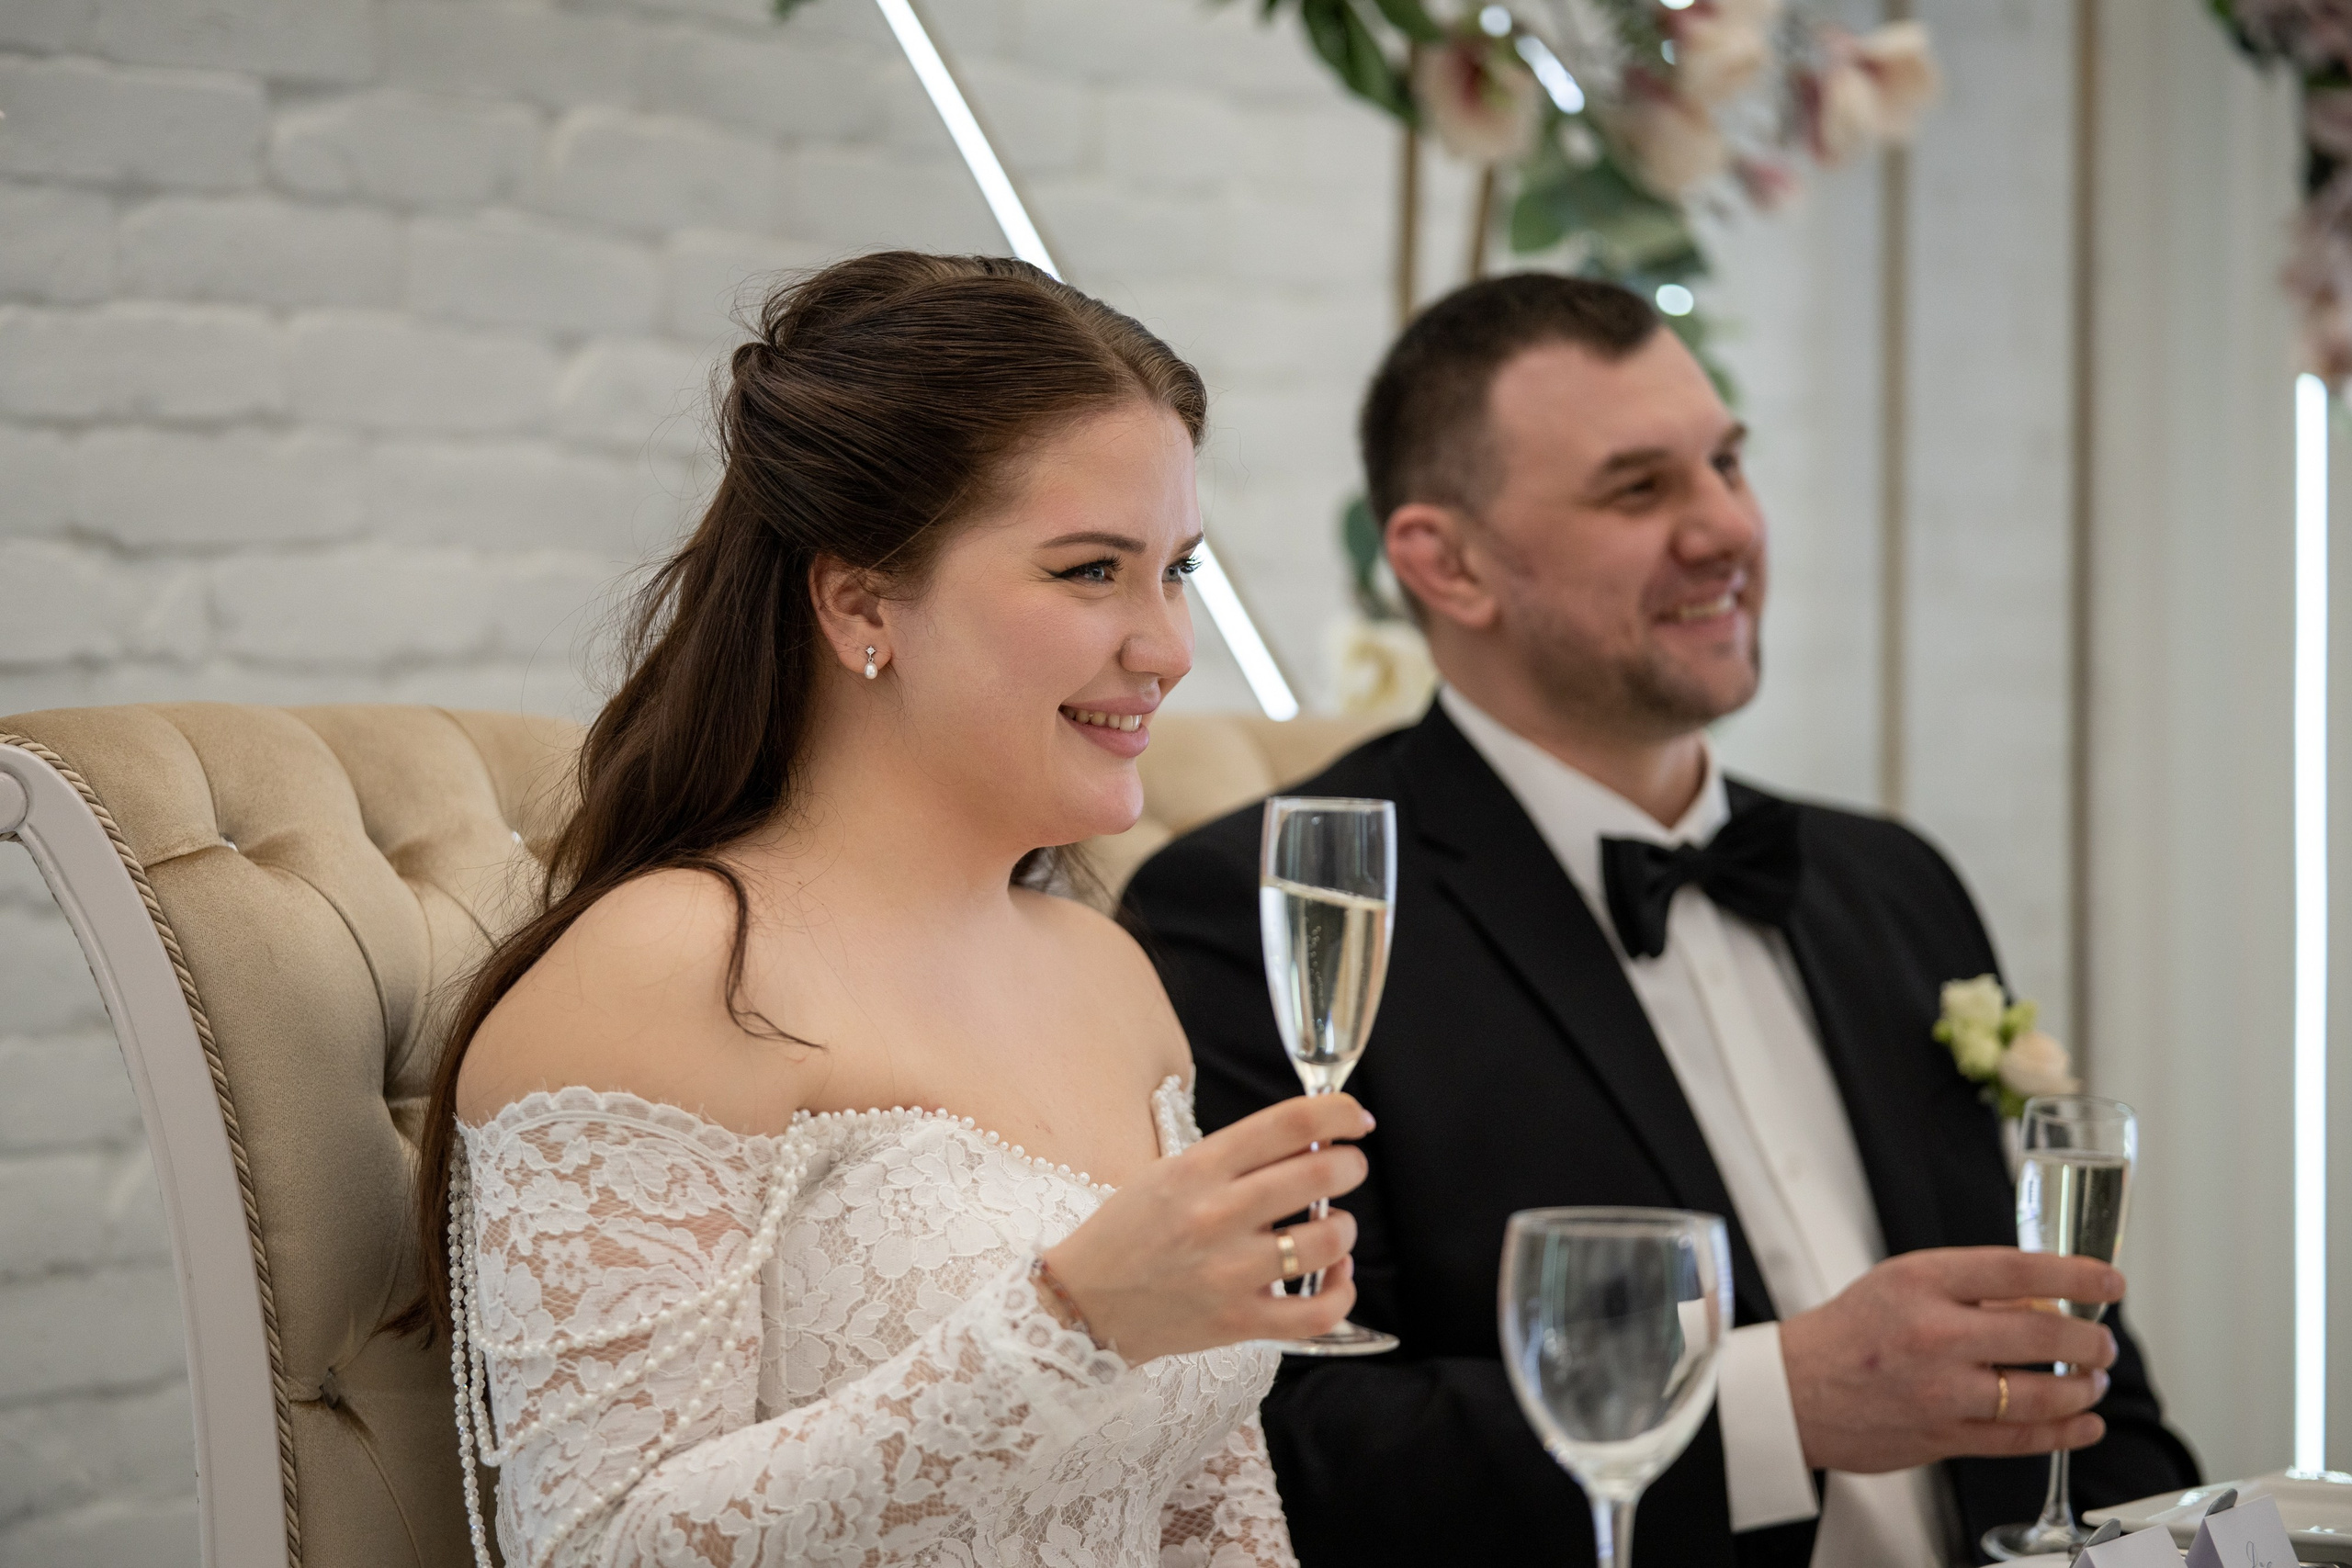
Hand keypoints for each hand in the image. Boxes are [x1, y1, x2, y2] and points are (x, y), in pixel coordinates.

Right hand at [1040, 1093, 1372, 1362]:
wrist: (1083, 1303)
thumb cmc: (1130, 1232)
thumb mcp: (1170, 1171)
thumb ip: (1236, 1156)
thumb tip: (1312, 1141)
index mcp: (1198, 1168)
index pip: (1291, 1123)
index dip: (1339, 1113)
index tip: (1354, 1120)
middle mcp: (1217, 1215)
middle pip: (1321, 1174)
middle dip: (1351, 1166)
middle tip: (1347, 1169)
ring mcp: (1229, 1273)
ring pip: (1328, 1241)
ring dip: (1344, 1227)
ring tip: (1330, 1226)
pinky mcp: (1239, 1322)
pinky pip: (1318, 1311)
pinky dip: (1341, 1290)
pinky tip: (1333, 1274)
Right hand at [1777, 1247, 2123, 1473]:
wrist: (1795, 1391)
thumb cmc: (1848, 1333)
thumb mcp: (1900, 1283)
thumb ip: (1968, 1287)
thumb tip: (2043, 1301)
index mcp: (1922, 1282)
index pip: (2019, 1270)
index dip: (2076, 1276)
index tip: (2108, 1282)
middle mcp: (1934, 1333)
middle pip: (2042, 1335)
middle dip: (2089, 1341)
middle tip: (2102, 1343)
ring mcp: (1940, 1389)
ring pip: (2040, 1393)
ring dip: (2082, 1388)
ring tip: (2092, 1382)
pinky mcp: (1944, 1437)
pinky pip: (2022, 1439)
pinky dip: (2064, 1433)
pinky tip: (2083, 1424)